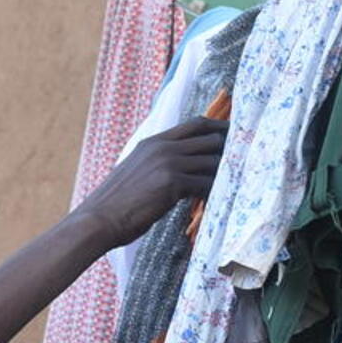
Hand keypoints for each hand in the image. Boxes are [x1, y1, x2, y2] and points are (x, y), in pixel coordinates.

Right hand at [74, 116, 227, 248]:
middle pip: (210, 138)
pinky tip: (217, 200)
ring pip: (212, 160)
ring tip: (232, 184)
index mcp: (154, 141)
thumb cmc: (116, 202)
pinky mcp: (172, 183)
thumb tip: (179, 169)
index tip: (234, 134)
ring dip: (224, 174)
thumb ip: (157, 163)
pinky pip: (206, 183)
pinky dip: (215, 191)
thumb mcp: (136, 170)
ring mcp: (168, 163)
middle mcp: (163, 147)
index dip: (219, 127)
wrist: (100, 218)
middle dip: (227, 150)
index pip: (196, 123)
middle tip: (241, 163)